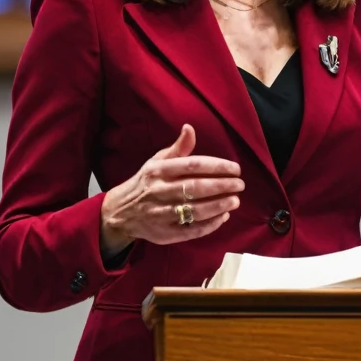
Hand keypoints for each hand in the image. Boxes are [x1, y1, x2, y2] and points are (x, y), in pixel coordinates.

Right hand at [99, 124, 243, 252]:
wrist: (120, 212)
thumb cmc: (146, 182)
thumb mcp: (157, 161)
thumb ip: (178, 148)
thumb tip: (190, 128)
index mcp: (158, 171)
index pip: (192, 165)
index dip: (217, 166)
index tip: (235, 169)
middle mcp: (158, 191)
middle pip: (196, 188)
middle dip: (222, 186)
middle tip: (239, 185)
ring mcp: (161, 214)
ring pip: (195, 210)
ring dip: (218, 206)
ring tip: (235, 201)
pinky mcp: (164, 233)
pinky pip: (191, 230)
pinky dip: (210, 224)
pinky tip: (223, 217)